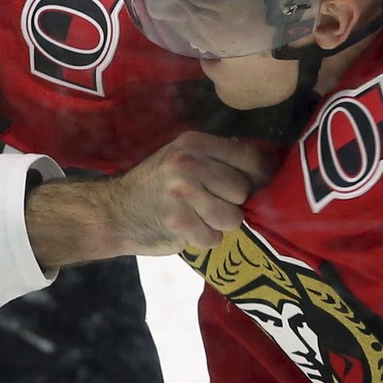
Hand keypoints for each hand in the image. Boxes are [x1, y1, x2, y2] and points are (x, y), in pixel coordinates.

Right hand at [109, 131, 279, 254]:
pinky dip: (205, 240)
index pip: (251, 158)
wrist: (115, 212)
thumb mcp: (181, 157)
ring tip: (201, 218)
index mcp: (193, 143)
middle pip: (243, 190)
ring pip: (232, 218)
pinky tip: (189, 230)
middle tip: (214, 204)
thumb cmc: (156, 186)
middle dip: (234, 203)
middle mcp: (187, 164)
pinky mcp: (178, 223)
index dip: (260, 176)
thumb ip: (217, 158)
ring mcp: (182, 193)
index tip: (255, 187)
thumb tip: (268, 168)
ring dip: (221, 224)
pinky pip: (214, 238)